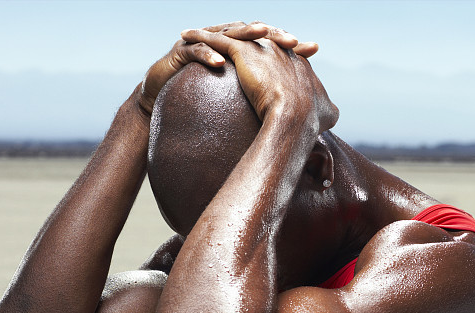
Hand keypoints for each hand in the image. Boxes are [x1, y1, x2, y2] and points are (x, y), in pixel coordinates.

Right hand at [139, 21, 315, 115]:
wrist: (162, 96)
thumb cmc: (204, 99)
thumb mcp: (238, 102)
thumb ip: (265, 105)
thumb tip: (302, 118)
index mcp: (240, 52)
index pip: (270, 43)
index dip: (290, 44)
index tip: (313, 48)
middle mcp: (225, 42)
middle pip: (253, 33)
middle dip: (273, 34)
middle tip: (291, 39)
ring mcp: (203, 43)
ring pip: (226, 34)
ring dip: (244, 35)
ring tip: (260, 35)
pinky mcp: (181, 52)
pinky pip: (195, 52)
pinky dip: (207, 56)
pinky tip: (219, 63)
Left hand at [180, 24, 337, 132]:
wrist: (297, 117)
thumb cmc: (310, 120)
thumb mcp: (327, 114)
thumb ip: (329, 110)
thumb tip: (333, 114)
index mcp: (297, 63)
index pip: (282, 53)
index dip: (270, 54)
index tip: (261, 58)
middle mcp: (280, 50)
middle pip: (257, 39)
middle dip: (243, 37)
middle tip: (227, 39)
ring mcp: (261, 48)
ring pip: (234, 35)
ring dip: (214, 32)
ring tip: (197, 34)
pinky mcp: (243, 51)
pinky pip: (216, 39)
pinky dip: (201, 37)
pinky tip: (186, 36)